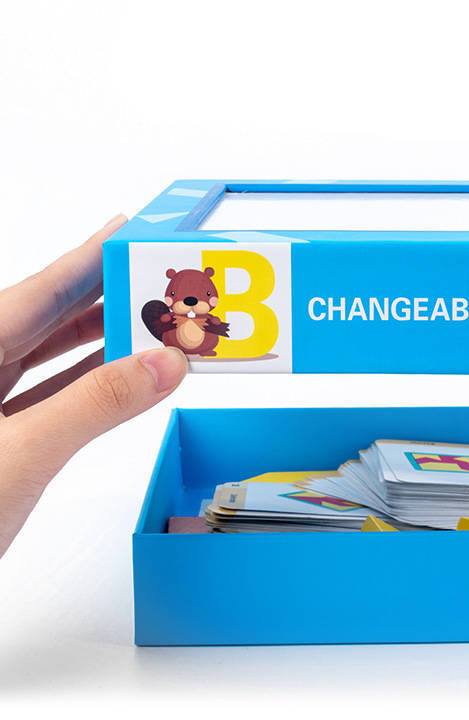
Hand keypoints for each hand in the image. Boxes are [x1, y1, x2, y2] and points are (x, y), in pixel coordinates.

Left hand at [0, 216, 187, 557]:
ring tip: (150, 321)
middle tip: (153, 275)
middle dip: (102, 296)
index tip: (129, 230)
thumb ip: (96, 405)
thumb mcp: (20, 456)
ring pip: (48, 360)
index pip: (37, 292)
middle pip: (44, 319)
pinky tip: (123, 377)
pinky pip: (48, 398)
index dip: (87, 257)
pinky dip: (89, 387)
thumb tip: (163, 363)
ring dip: (101, 344)